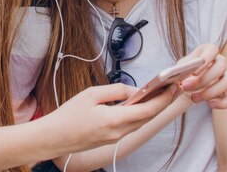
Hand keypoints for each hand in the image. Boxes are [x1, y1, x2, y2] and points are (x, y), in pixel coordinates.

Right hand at [45, 82, 178, 154]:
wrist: (54, 137)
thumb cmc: (69, 115)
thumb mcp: (91, 94)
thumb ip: (116, 90)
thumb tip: (134, 91)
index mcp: (114, 120)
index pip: (147, 110)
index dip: (163, 98)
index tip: (172, 86)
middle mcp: (119, 132)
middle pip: (148, 117)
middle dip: (162, 103)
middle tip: (171, 88)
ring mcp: (115, 138)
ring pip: (141, 123)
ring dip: (152, 109)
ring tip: (160, 94)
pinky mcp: (111, 140)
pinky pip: (131, 127)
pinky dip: (140, 115)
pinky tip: (142, 106)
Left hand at [177, 44, 226, 109]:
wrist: (187, 88)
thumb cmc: (184, 74)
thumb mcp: (180, 69)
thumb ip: (182, 68)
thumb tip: (182, 71)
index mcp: (207, 52)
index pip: (213, 49)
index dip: (205, 59)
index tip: (193, 72)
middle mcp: (220, 62)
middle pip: (221, 66)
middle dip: (203, 79)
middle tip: (186, 87)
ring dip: (210, 92)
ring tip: (193, 99)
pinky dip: (224, 102)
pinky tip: (210, 105)